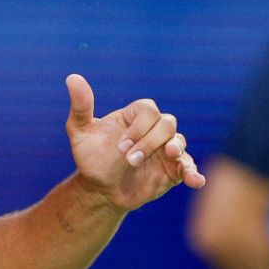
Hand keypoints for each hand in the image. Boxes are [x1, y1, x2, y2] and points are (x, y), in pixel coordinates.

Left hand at [64, 74, 204, 212]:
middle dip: (150, 141)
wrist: (101, 190)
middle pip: (167, 123)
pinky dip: (194, 172)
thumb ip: (81, 106)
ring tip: (169, 156)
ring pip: (180, 141)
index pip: (149, 109)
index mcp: (134, 116)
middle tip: (129, 160)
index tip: (120, 146)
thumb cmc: (91, 157)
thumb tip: (72, 78)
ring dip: (174, 150)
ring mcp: (165, 149)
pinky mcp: (173, 170)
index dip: (138, 126)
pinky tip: (195, 180)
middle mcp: (153, 129)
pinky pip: (189, 167)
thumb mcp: (80, 132)